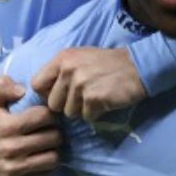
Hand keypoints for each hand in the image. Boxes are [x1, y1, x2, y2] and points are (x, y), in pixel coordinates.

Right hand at [0, 76, 60, 175]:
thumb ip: (4, 88)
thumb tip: (23, 89)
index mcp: (9, 126)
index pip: (45, 116)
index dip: (49, 114)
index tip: (45, 116)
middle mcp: (14, 148)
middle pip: (54, 137)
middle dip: (54, 131)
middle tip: (49, 131)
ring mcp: (15, 168)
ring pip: (53, 158)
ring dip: (53, 150)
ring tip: (47, 146)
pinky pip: (45, 174)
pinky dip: (45, 166)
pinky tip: (38, 159)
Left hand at [31, 47, 146, 120]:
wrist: (138, 67)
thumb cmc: (108, 64)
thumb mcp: (79, 58)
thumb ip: (60, 71)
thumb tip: (43, 92)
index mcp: (62, 59)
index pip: (36, 84)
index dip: (47, 94)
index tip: (59, 95)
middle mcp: (68, 70)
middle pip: (52, 103)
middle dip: (66, 105)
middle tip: (83, 98)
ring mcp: (80, 84)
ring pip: (69, 113)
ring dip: (82, 109)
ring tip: (96, 96)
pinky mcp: (93, 98)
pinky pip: (86, 116)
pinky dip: (96, 113)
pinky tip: (105, 101)